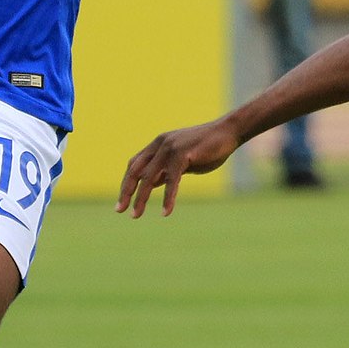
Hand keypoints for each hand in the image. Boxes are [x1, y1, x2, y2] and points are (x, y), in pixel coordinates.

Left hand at [119, 119, 241, 215]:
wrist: (229, 132)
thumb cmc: (208, 148)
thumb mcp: (182, 161)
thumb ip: (166, 170)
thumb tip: (152, 183)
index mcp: (158, 144)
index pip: (135, 165)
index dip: (127, 183)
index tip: (122, 201)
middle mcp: (160, 144)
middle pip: (136, 171)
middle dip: (126, 192)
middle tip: (120, 210)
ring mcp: (170, 148)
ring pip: (149, 177)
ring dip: (141, 198)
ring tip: (136, 215)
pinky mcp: (182, 154)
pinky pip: (171, 180)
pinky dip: (168, 197)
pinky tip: (165, 212)